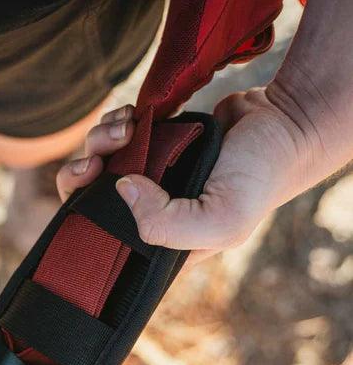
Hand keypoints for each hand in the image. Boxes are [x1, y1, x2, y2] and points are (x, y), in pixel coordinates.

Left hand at [56, 88, 336, 264]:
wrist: (284, 122)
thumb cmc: (259, 179)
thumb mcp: (221, 221)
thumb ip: (165, 224)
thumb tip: (120, 189)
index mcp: (158, 245)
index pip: (102, 248)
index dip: (82, 224)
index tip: (89, 194)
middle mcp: (147, 214)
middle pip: (87, 203)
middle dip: (80, 176)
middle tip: (97, 159)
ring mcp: (147, 178)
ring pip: (97, 164)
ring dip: (99, 141)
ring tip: (124, 127)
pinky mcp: (152, 145)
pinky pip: (115, 137)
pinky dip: (114, 123)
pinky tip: (131, 117)